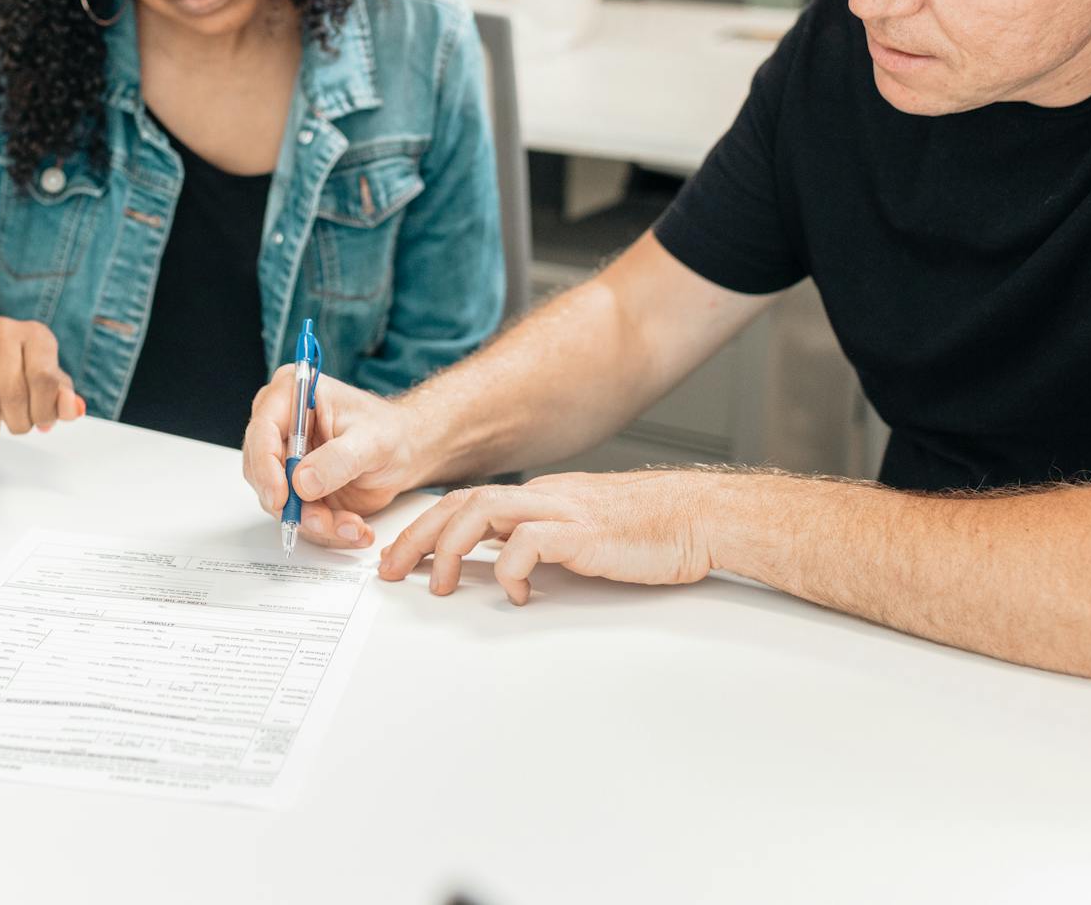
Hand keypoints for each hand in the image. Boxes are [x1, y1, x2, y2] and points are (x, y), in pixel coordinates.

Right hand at [0, 316, 82, 436]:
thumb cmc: (11, 378)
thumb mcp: (44, 387)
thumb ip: (62, 400)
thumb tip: (74, 408)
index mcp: (35, 335)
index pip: (45, 381)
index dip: (43, 412)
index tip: (40, 420)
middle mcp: (4, 331)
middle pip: (14, 396)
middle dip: (18, 423)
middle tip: (16, 424)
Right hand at [240, 368, 431, 548]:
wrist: (406, 452)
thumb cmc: (390, 432)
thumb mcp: (372, 440)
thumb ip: (339, 459)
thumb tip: (302, 481)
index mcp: (293, 395)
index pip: (262, 431)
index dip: (266, 466)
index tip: (281, 495)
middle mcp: (281, 427)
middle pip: (261, 471)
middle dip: (293, 503)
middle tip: (322, 520)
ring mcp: (287, 460)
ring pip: (279, 501)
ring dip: (313, 521)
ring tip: (350, 525)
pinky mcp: (296, 488)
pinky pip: (297, 516)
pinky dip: (324, 528)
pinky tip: (352, 527)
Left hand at [377, 470, 715, 603]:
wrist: (698, 518)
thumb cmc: (648, 531)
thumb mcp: (579, 536)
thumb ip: (540, 545)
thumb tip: (500, 569)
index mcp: (539, 497)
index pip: (465, 502)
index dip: (424, 527)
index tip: (397, 557)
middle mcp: (543, 497)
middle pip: (461, 503)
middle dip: (417, 537)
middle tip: (392, 571)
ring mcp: (563, 511)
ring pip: (483, 511)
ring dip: (450, 549)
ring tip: (439, 585)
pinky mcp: (585, 533)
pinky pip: (530, 541)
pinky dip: (510, 568)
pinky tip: (515, 593)